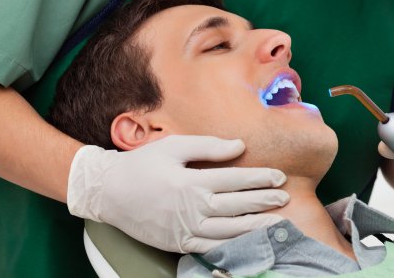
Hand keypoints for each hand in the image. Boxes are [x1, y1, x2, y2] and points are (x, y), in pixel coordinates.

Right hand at [67, 135, 288, 252]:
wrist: (108, 192)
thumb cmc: (141, 165)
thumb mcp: (174, 146)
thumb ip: (208, 146)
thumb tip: (239, 146)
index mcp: (192, 182)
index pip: (235, 180)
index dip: (260, 178)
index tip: (279, 177)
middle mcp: (192, 208)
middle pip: (237, 206)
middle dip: (264, 202)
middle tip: (285, 199)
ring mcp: (185, 229)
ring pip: (228, 231)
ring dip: (255, 227)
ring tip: (276, 223)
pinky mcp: (178, 243)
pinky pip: (210, 248)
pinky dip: (231, 246)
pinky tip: (247, 242)